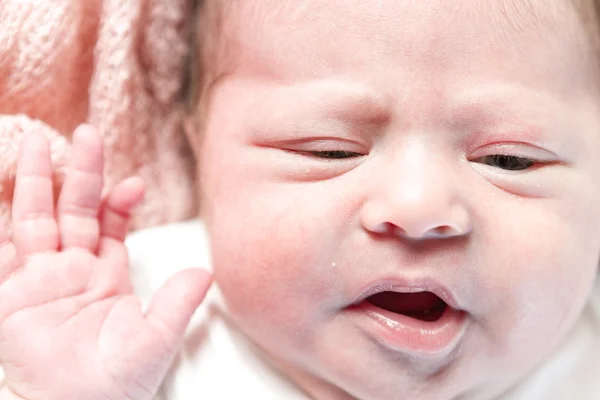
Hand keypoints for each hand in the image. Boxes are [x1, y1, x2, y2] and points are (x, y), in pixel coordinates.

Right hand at [0, 125, 211, 399]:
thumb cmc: (116, 383)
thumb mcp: (155, 338)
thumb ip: (177, 303)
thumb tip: (206, 273)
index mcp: (106, 275)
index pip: (111, 225)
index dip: (120, 201)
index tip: (134, 183)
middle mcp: (72, 270)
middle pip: (74, 209)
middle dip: (81, 173)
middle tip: (88, 135)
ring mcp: (39, 279)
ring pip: (36, 219)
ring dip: (39, 183)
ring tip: (40, 145)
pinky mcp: (10, 294)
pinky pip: (2, 252)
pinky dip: (0, 225)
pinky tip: (4, 190)